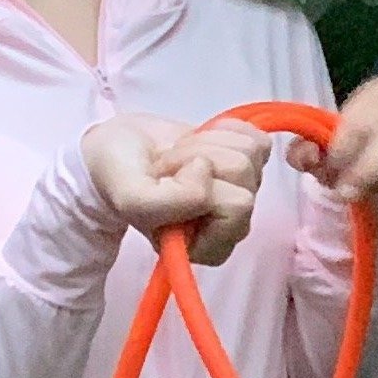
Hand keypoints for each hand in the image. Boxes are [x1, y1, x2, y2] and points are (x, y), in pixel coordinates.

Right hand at [81, 114, 270, 265]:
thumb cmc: (122, 178)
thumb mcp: (134, 200)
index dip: (199, 187)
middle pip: (245, 178)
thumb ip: (173, 202)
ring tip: (178, 157)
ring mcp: (246, 190)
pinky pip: (258, 138)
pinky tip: (199, 141)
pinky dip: (223, 130)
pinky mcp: (251, 160)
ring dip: (204, 145)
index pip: (236, 209)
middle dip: (199, 160)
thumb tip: (206, 171)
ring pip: (249, 154)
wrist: (119, 148)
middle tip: (169, 168)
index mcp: (211, 247)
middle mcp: (235, 222)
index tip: (166, 182)